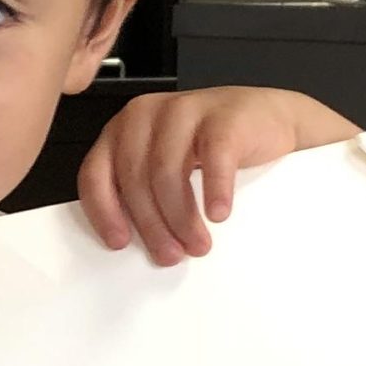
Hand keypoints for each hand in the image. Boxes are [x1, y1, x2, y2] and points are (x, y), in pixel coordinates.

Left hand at [77, 86, 356, 265]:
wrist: (269, 120)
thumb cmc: (213, 149)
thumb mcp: (169, 167)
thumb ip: (144, 192)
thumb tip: (137, 246)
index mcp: (124, 131)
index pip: (96, 173)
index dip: (104, 211)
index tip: (120, 243)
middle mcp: (146, 115)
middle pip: (135, 178)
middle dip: (151, 225)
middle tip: (170, 256)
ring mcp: (185, 109)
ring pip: (167, 171)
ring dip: (181, 217)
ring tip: (198, 245)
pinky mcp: (224, 116)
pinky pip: (214, 157)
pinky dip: (215, 190)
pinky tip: (219, 213)